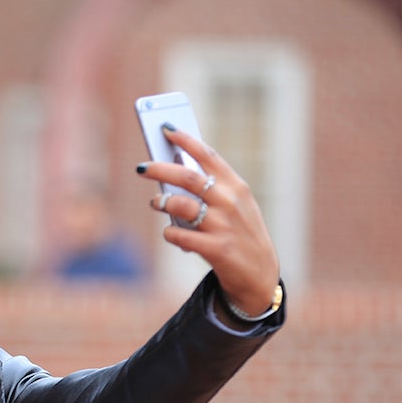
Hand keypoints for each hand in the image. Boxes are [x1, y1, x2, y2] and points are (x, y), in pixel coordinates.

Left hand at [137, 126, 280, 315]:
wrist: (259, 273)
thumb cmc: (239, 233)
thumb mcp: (233, 206)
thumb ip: (209, 189)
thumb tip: (172, 172)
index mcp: (236, 186)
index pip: (208, 156)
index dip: (186, 140)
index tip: (166, 129)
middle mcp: (230, 202)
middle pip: (188, 177)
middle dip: (161, 168)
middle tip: (141, 167)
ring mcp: (223, 226)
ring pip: (181, 205)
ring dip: (162, 201)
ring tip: (155, 202)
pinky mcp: (216, 249)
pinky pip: (180, 236)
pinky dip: (170, 233)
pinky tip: (170, 233)